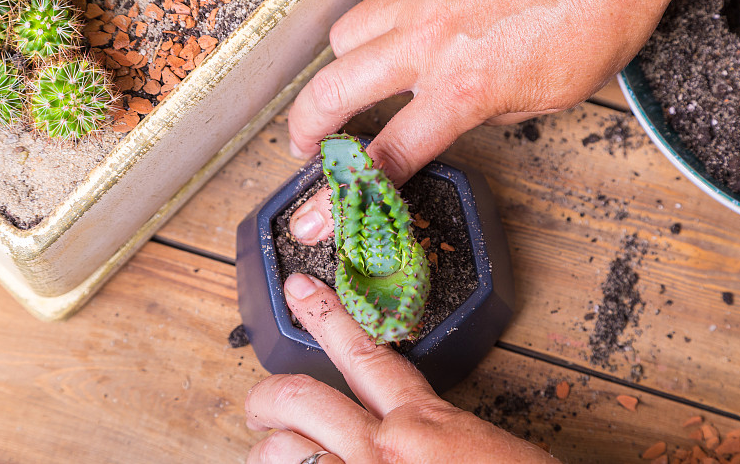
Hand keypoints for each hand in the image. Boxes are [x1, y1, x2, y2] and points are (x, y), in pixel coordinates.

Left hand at [244, 273, 560, 463]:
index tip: (301, 291)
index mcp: (425, 423)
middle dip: (266, 396)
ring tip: (266, 448)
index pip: (364, 351)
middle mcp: (382, 451)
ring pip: (282, 451)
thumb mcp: (480, 449)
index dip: (325, 313)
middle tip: (259, 403)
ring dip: (266, 450)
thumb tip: (405, 433)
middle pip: (300, 399)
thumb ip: (435, 433)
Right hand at [287, 0, 739, 244]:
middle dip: (307, 127)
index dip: (346, 195)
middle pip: (334, 91)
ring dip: (346, 63)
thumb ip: (493, 111)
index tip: (322, 212)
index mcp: (463, 88)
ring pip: (346, 34)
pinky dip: (377, 8)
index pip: (388, 154)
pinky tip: (398, 15)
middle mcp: (428, 40)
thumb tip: (468, 110)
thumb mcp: (552, 94)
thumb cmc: (598, 10)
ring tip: (362, 72)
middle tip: (306, 143)